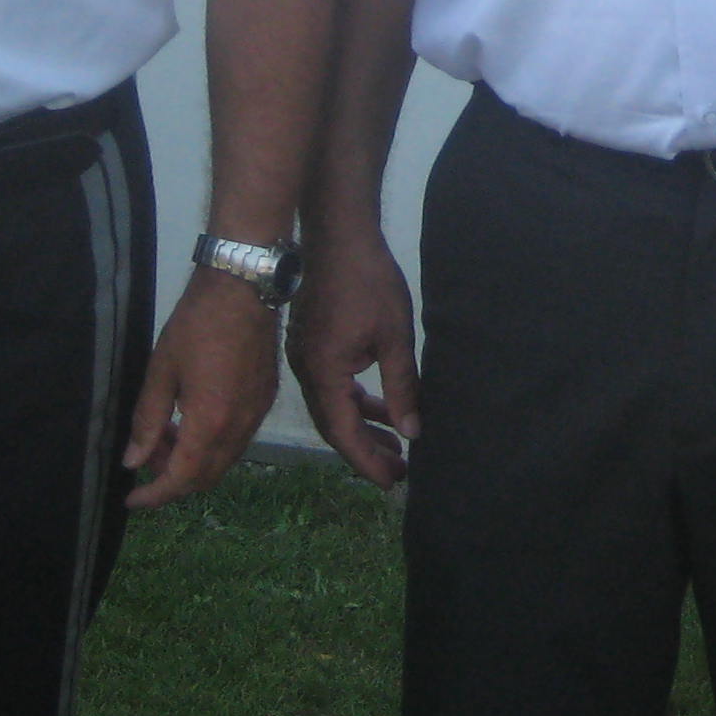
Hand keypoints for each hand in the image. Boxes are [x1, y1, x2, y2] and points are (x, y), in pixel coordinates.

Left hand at [121, 268, 277, 506]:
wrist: (244, 288)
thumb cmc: (196, 324)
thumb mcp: (161, 370)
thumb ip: (147, 420)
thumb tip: (134, 461)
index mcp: (210, 422)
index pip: (182, 478)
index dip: (155, 496)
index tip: (133, 499)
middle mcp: (239, 427)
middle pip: (206, 477)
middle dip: (172, 479)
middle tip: (146, 458)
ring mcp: (256, 414)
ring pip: (223, 461)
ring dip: (193, 462)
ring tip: (167, 435)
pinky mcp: (265, 400)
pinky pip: (238, 441)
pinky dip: (212, 446)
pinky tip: (193, 421)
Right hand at [286, 227, 418, 489]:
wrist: (338, 233)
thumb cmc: (368, 280)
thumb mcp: (394, 336)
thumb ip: (401, 387)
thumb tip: (411, 431)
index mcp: (324, 373)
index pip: (342, 433)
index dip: (367, 462)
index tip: (392, 482)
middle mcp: (306, 371)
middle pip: (334, 425)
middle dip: (365, 451)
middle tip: (398, 471)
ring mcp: (304, 356)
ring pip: (332, 406)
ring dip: (361, 426)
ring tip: (394, 444)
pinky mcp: (309, 344)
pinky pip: (329, 386)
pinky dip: (352, 400)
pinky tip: (376, 406)